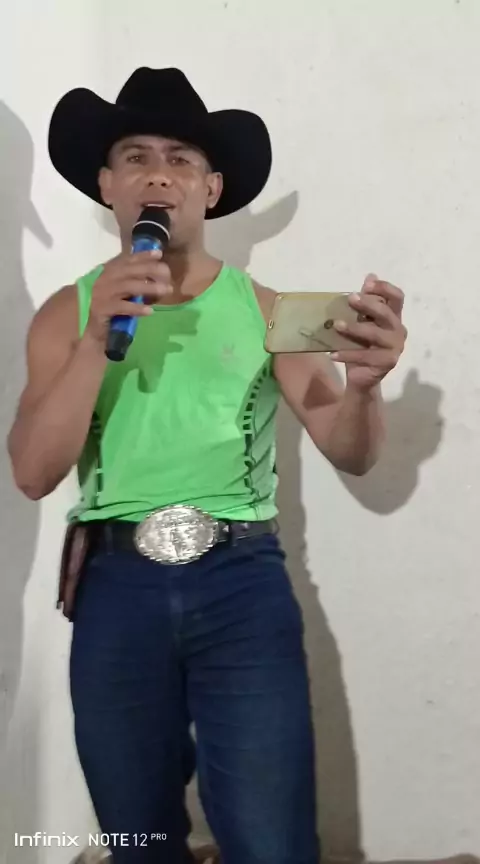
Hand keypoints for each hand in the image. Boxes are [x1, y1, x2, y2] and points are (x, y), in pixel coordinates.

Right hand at [85, 250, 172, 344]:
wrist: (74, 312)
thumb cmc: (94, 298)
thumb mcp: (108, 284)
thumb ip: (123, 277)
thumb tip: (146, 275)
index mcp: (107, 270)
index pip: (127, 260)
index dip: (143, 256)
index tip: (158, 254)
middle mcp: (106, 278)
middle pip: (131, 270)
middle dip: (150, 270)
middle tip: (168, 274)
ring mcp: (104, 292)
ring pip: (130, 287)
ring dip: (149, 288)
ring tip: (165, 290)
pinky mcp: (103, 308)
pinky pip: (123, 307)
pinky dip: (136, 308)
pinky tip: (149, 311)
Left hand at [331, 273, 406, 390]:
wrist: (362, 377)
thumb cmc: (361, 346)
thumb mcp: (362, 322)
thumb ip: (365, 303)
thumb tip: (370, 276)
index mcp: (394, 317)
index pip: (397, 297)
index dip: (384, 288)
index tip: (367, 284)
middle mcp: (398, 330)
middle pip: (386, 313)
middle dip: (368, 304)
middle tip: (350, 298)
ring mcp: (395, 347)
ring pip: (375, 334)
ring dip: (354, 328)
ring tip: (336, 325)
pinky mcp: (388, 362)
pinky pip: (364, 356)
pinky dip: (347, 354)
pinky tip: (332, 354)